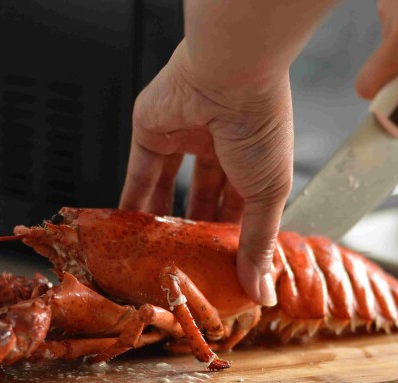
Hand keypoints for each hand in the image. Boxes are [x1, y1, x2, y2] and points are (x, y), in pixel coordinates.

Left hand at [119, 42, 292, 306]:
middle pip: (203, 200)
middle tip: (187, 267)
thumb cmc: (260, 128)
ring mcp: (185, 137)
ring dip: (163, 221)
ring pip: (170, 188)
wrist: (230, 74)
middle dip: (195, 234)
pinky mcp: (152, 131)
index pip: (241, 209)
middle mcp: (221, 148)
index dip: (232, 240)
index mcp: (255, 161)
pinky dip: (133, 200)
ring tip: (156, 256)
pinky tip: (129, 229)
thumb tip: (263, 293)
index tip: (223, 273)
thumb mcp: (268, 195)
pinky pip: (139, 172)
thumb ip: (258, 244)